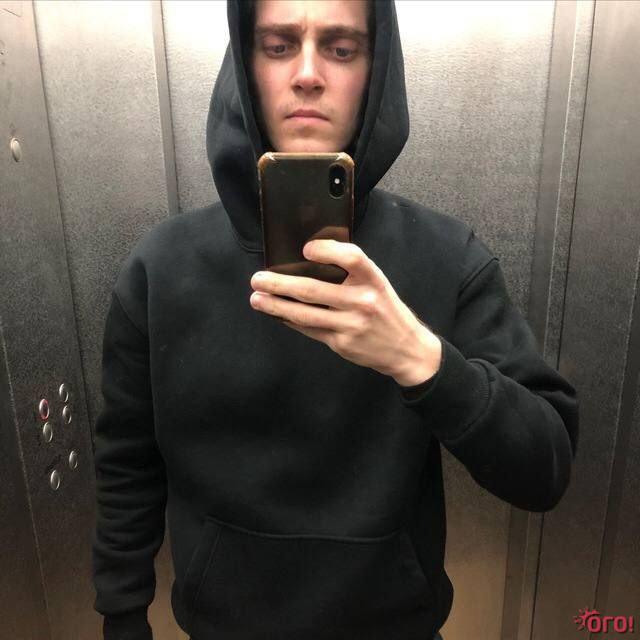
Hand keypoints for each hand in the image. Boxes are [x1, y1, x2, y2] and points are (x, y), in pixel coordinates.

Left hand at [249, 239, 441, 386]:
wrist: (407, 349)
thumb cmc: (386, 310)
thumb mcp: (377, 284)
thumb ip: (352, 273)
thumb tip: (308, 259)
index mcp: (373, 280)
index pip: (352, 257)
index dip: (326, 250)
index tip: (305, 249)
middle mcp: (363, 301)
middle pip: (313, 290)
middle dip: (279, 284)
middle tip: (258, 279)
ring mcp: (351, 325)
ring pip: (305, 314)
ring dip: (276, 306)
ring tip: (257, 299)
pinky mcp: (342, 343)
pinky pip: (309, 330)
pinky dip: (290, 321)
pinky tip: (276, 314)